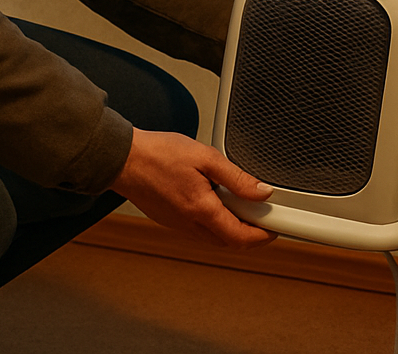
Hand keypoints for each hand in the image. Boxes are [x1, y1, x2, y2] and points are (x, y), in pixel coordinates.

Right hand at [109, 128, 278, 249]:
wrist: (123, 159)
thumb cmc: (159, 154)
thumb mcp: (205, 157)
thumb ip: (236, 177)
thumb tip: (261, 192)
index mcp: (201, 210)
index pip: (240, 237)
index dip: (262, 237)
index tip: (274, 228)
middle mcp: (189, 224)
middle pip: (228, 242)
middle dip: (249, 235)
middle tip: (261, 217)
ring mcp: (178, 225)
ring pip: (213, 238)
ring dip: (231, 229)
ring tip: (239, 205)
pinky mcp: (170, 220)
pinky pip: (198, 231)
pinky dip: (213, 223)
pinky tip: (214, 202)